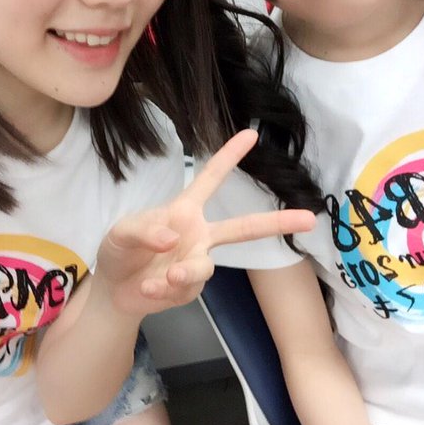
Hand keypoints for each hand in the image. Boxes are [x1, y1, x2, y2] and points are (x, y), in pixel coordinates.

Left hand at [94, 129, 314, 316]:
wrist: (114, 290)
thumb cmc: (121, 250)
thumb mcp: (122, 232)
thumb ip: (143, 230)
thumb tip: (174, 238)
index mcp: (185, 211)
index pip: (210, 179)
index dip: (229, 156)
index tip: (251, 134)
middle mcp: (199, 234)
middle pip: (245, 227)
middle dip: (277, 222)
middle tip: (309, 218)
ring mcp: (197, 262)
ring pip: (206, 266)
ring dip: (187, 270)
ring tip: (167, 275)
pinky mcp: (191, 289)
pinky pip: (187, 287)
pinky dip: (165, 288)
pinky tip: (149, 287)